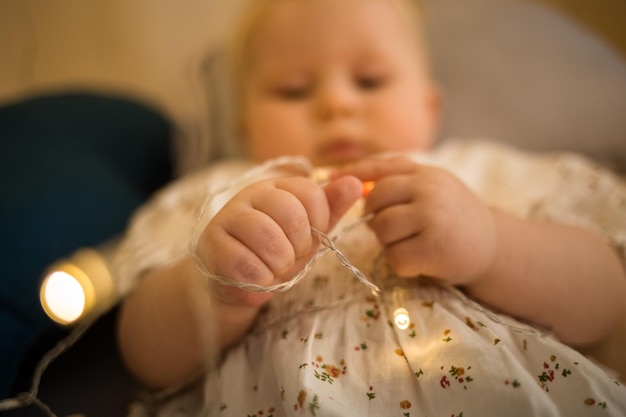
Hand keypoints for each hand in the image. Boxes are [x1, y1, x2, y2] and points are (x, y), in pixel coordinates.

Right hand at [197, 175, 361, 305]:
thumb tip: (356, 183)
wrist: (237, 283)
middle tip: (288, 257)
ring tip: (272, 269)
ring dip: (279, 265)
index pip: (312, 193)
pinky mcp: (211, 245)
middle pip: (291, 214)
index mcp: (277, 186)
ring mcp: (227, 217)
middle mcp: (250, 194)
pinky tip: (255, 279)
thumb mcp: (309, 232)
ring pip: (269, 239)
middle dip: (298, 247)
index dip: (318, 224)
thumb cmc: (276, 253)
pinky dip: (260, 281)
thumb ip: (331, 208)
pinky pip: (247, 265)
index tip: (307, 239)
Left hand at [333, 157, 496, 284]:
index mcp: (426, 173)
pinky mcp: (435, 246)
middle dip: (376, 218)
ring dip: (389, 243)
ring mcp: (433, 216)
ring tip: (412, 245)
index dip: (353, 174)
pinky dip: (402, 264)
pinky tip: (420, 261)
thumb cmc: (455, 219)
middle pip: (375, 200)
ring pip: (382, 229)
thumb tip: (352, 182)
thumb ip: (400, 184)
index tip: (329, 180)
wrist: (495, 247)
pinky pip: (395, 256)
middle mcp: (429, 188)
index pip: (381, 167)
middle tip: (394, 230)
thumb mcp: (434, 190)